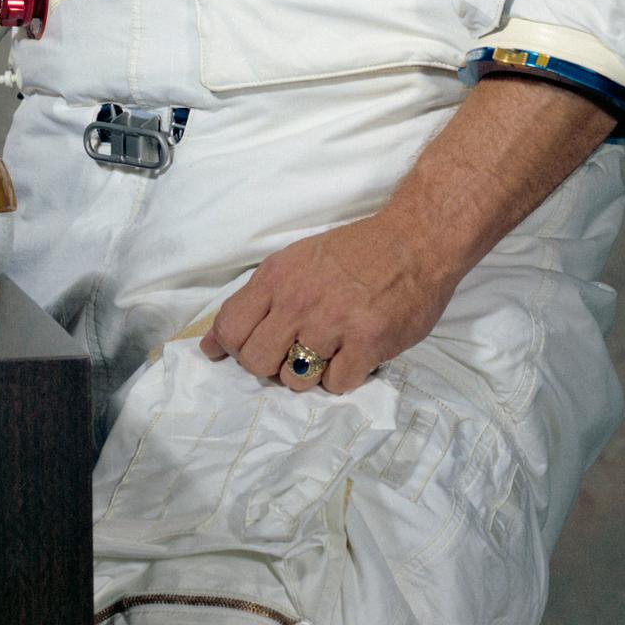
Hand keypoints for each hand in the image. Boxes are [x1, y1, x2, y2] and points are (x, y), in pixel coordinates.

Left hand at [198, 211, 455, 394]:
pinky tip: (352, 355)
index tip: (247, 351)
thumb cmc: (353, 252)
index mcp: (276, 277)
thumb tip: (211, 346)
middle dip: (268, 367)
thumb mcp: (294, 262)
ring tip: (326, 352)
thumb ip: (255, 302)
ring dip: (307, 374)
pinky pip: (336, 385)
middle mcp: (299, 300)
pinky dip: (342, 377)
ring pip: (294, 380)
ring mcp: (333, 323)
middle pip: (256, 362)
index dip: (233, 348)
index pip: (230, 328)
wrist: (414, 240)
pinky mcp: (367, 342)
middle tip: (290, 355)